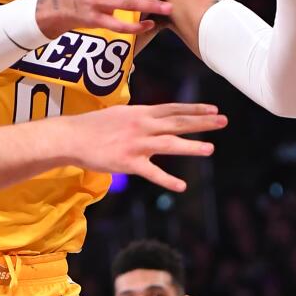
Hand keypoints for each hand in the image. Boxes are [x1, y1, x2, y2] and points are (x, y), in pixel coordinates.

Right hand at [68, 103, 226, 190]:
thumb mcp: (120, 113)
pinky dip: (168, 180)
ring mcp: (136, 144)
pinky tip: (182, 186)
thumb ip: (140, 117)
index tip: (214, 109)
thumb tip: (155, 117)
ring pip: (169, 144)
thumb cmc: (94, 125)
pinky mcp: (128, 162)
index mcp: (141, 113)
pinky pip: (152, 172)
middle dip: (202, 122)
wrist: (72, 137)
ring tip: (210, 149)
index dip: (195, 109)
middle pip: (177, 123)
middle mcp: (142, 126)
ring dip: (191, 146)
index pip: (174, 109)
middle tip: (223, 121)